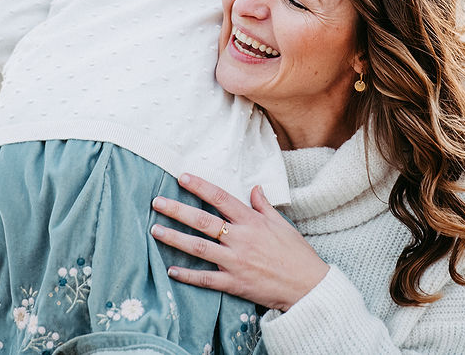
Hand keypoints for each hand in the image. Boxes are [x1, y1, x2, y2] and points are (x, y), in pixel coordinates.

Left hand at [150, 173, 328, 312]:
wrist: (309, 286)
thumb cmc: (296, 254)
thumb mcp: (282, 224)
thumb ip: (264, 206)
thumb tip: (255, 188)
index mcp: (252, 222)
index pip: (221, 198)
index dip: (200, 186)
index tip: (181, 177)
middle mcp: (241, 239)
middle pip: (203, 221)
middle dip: (177, 210)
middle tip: (157, 202)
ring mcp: (236, 262)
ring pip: (199, 248)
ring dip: (175, 238)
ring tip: (155, 230)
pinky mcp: (234, 283)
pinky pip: (207, 279)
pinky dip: (188, 275)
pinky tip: (171, 270)